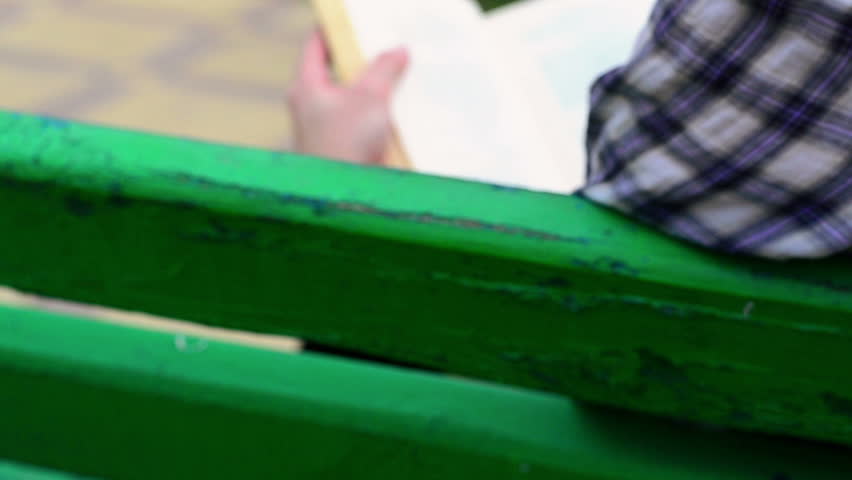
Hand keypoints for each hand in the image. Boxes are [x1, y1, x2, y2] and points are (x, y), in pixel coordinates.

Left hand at [287, 30, 408, 164]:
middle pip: (335, 71)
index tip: (357, 24)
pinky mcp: (339, 147)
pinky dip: (375, 114)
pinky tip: (396, 112)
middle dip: (362, 60)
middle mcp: (310, 105)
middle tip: (385, 48)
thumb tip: (399, 50)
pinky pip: (357, 121)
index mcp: (306, 86)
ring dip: (372, 89)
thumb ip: (385, 69)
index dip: (336, 30)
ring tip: (397, 78)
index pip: (316, 45)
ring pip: (349, 98)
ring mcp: (323, 128)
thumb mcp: (371, 98)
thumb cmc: (346, 145)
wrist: (343, 197)